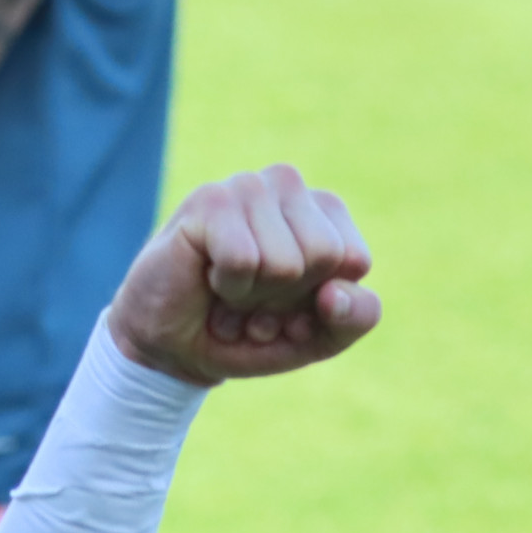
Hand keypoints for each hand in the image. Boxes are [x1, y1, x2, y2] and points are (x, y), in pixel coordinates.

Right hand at [105, 164, 379, 385]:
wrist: (175, 346)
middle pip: (325, 256)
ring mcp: (247, 186)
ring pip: (285, 263)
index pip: (355, 260)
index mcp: (325, 210)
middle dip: (288, 297)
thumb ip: (354, 319)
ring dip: (254, 296)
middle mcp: (288, 185)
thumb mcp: (319, 338)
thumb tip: (335, 292)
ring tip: (231, 290)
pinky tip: (209, 277)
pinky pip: (243, 261)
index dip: (322, 301)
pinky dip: (227, 287)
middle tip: (254, 298)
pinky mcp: (209, 200)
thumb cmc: (251, 332)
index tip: (290, 302)